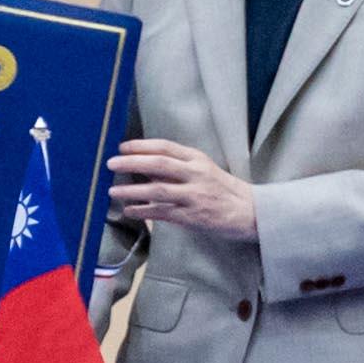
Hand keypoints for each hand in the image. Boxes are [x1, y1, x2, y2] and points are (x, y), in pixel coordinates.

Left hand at [105, 140, 259, 242]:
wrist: (251, 213)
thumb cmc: (225, 191)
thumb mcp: (204, 171)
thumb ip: (177, 167)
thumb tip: (145, 166)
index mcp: (198, 159)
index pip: (165, 147)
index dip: (141, 145)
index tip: (122, 146)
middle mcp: (196, 174)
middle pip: (159, 164)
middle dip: (132, 162)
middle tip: (111, 163)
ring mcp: (194, 196)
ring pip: (157, 189)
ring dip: (132, 190)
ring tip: (113, 191)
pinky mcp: (192, 216)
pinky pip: (162, 212)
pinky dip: (143, 211)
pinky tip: (129, 211)